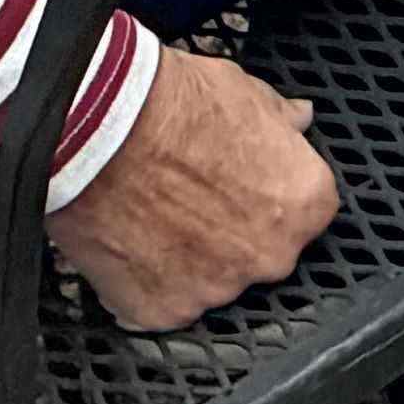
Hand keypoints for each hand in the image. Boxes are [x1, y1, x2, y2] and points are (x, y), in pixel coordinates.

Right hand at [46, 41, 338, 330]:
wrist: (99, 131)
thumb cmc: (171, 106)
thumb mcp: (246, 92)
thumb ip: (281, 120)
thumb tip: (297, 120)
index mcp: (304, 203)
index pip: (305, 211)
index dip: (270, 194)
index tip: (243, 181)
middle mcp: (270, 256)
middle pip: (262, 253)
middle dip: (235, 232)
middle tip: (195, 199)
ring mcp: (215, 291)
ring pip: (212, 282)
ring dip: (192, 260)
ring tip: (155, 217)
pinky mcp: (161, 312)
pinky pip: (160, 304)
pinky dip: (146, 283)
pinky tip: (130, 243)